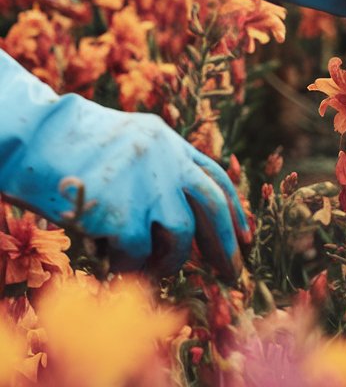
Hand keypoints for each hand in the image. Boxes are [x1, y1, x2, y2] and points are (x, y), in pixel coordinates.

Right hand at [0, 51, 248, 278]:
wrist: (33, 138)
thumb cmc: (70, 148)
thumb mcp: (128, 143)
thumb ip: (157, 169)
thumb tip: (182, 221)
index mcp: (168, 141)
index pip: (215, 177)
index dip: (234, 210)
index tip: (245, 238)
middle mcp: (166, 159)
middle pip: (211, 205)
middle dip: (225, 244)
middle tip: (232, 274)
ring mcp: (145, 184)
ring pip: (179, 236)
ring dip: (171, 261)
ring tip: (155, 269)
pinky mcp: (120, 212)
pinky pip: (136, 254)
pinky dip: (128, 265)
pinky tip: (113, 261)